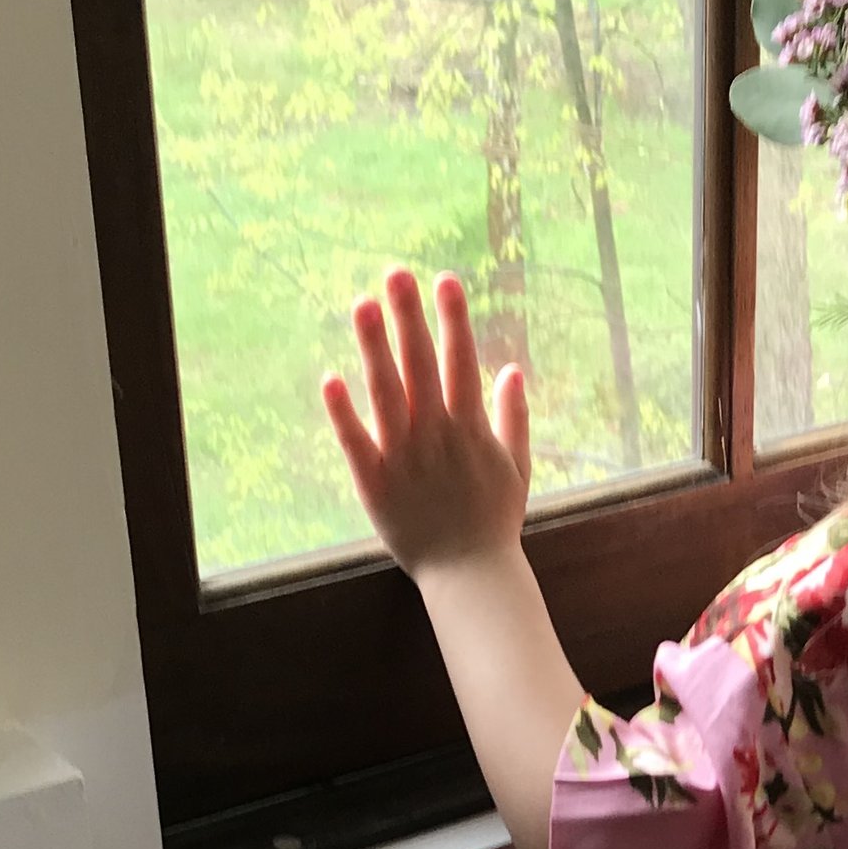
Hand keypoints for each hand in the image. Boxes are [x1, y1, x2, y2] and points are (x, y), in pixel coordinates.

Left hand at [324, 268, 531, 582]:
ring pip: (387, 393)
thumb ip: (513, 417)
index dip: (454, 319)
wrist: (469, 576)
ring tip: (363, 305)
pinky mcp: (375, 483)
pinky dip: (343, 412)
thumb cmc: (494, 522)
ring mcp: (404, 457)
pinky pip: (356, 441)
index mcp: (470, 428)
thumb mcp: (517, 467)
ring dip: (374, 348)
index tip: (445, 280)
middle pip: (421, 365)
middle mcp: (436, 436)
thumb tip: (512, 370)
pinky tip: (331, 378)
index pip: (461, 361)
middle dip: (409, 317)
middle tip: (396, 272)